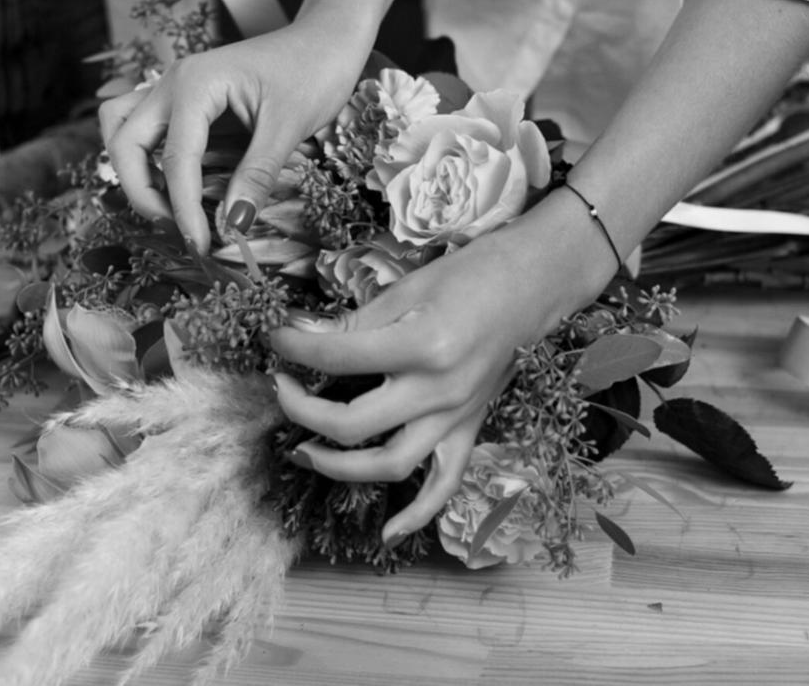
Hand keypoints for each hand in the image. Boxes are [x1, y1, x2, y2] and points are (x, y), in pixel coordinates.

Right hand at [99, 15, 371, 252]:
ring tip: (168, 207)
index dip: (183, 209)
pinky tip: (175, 184)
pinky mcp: (183, 98)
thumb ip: (257, 175)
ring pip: (122, 130)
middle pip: (125, 144)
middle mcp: (172, 83)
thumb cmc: (313, 70)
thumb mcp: (289, 126)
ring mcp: (173, 87)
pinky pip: (142, 126)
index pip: (175, 159)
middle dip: (142, 194)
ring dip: (133, 172)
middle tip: (180, 230)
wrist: (327, 38)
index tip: (201, 246)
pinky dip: (146, 158)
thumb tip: (233, 226)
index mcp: (195, 84)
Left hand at [268, 195, 617, 546]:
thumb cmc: (471, 274)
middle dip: (301, 410)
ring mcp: (456, 417)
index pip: (337, 358)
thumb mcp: (407, 288)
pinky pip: (443, 484)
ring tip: (304, 451)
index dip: (294, 348)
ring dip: (337, 466)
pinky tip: (386, 534)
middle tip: (281, 388)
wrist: (534, 285)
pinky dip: (416, 515)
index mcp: (421, 346)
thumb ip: (354, 322)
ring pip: (389, 464)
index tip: (275, 339)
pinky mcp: (469, 429)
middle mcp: (438, 391)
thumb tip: (301, 337)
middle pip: (351, 424)